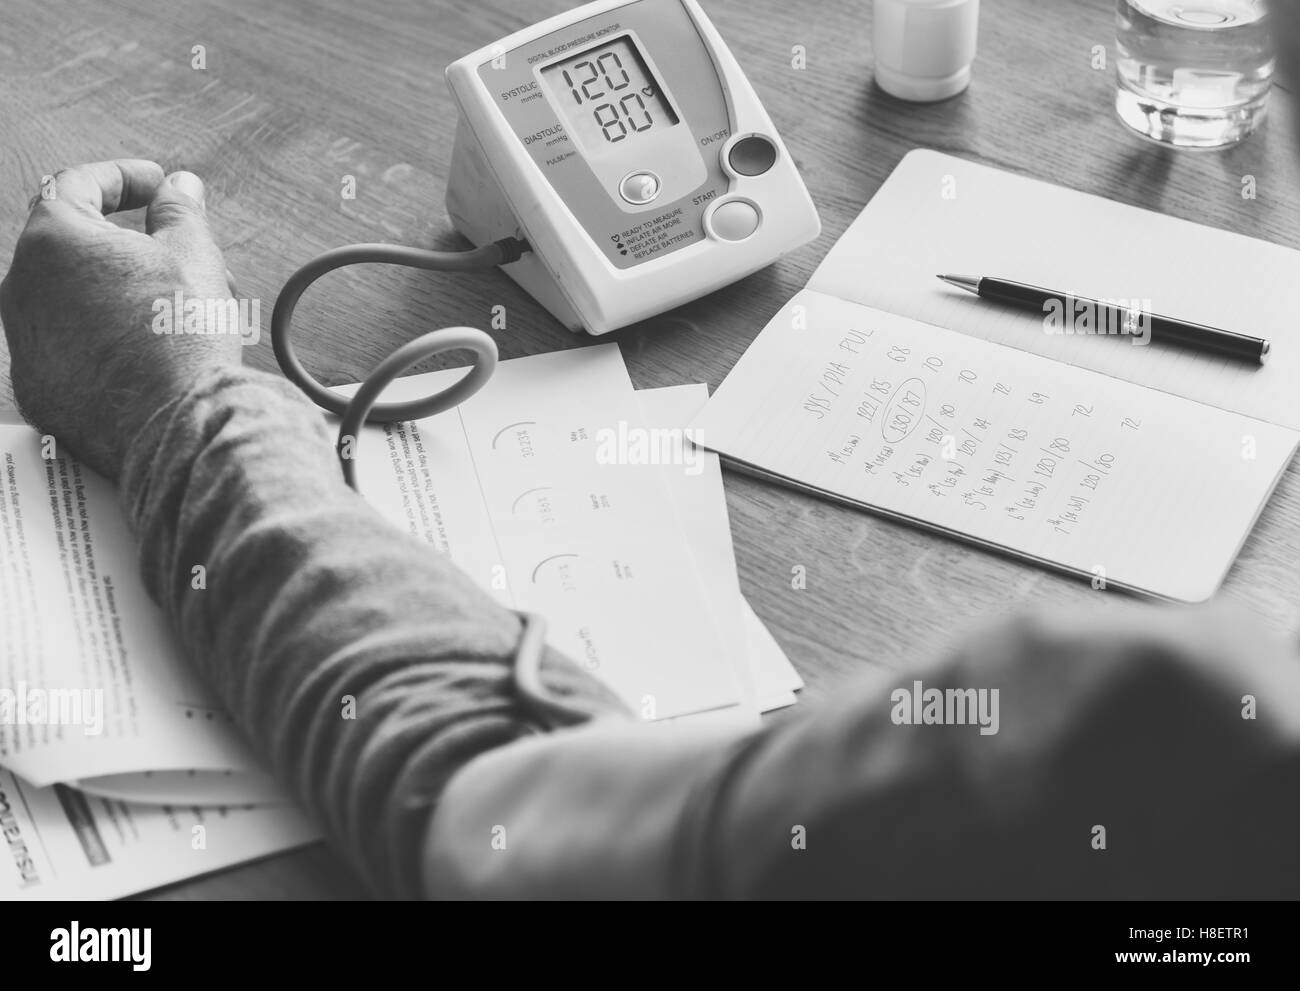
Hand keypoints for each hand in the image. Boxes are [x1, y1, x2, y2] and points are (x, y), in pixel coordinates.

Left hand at [1, 159, 239, 479]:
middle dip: (124, 243)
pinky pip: (66, 348)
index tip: (156, 186)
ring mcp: (23, 341)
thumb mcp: (194, 256)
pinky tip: (145, 350)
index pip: (78, 184)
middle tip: (174, 253)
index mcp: (52, 239)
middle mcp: (20, 286)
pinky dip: (100, 339)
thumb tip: (178, 189)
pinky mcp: (37, 387)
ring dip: (114, 292)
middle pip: (71, 245)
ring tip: (172, 310)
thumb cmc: (181, 339)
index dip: (124, 179)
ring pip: (69, 299)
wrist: (175, 425)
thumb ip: (179, 210)